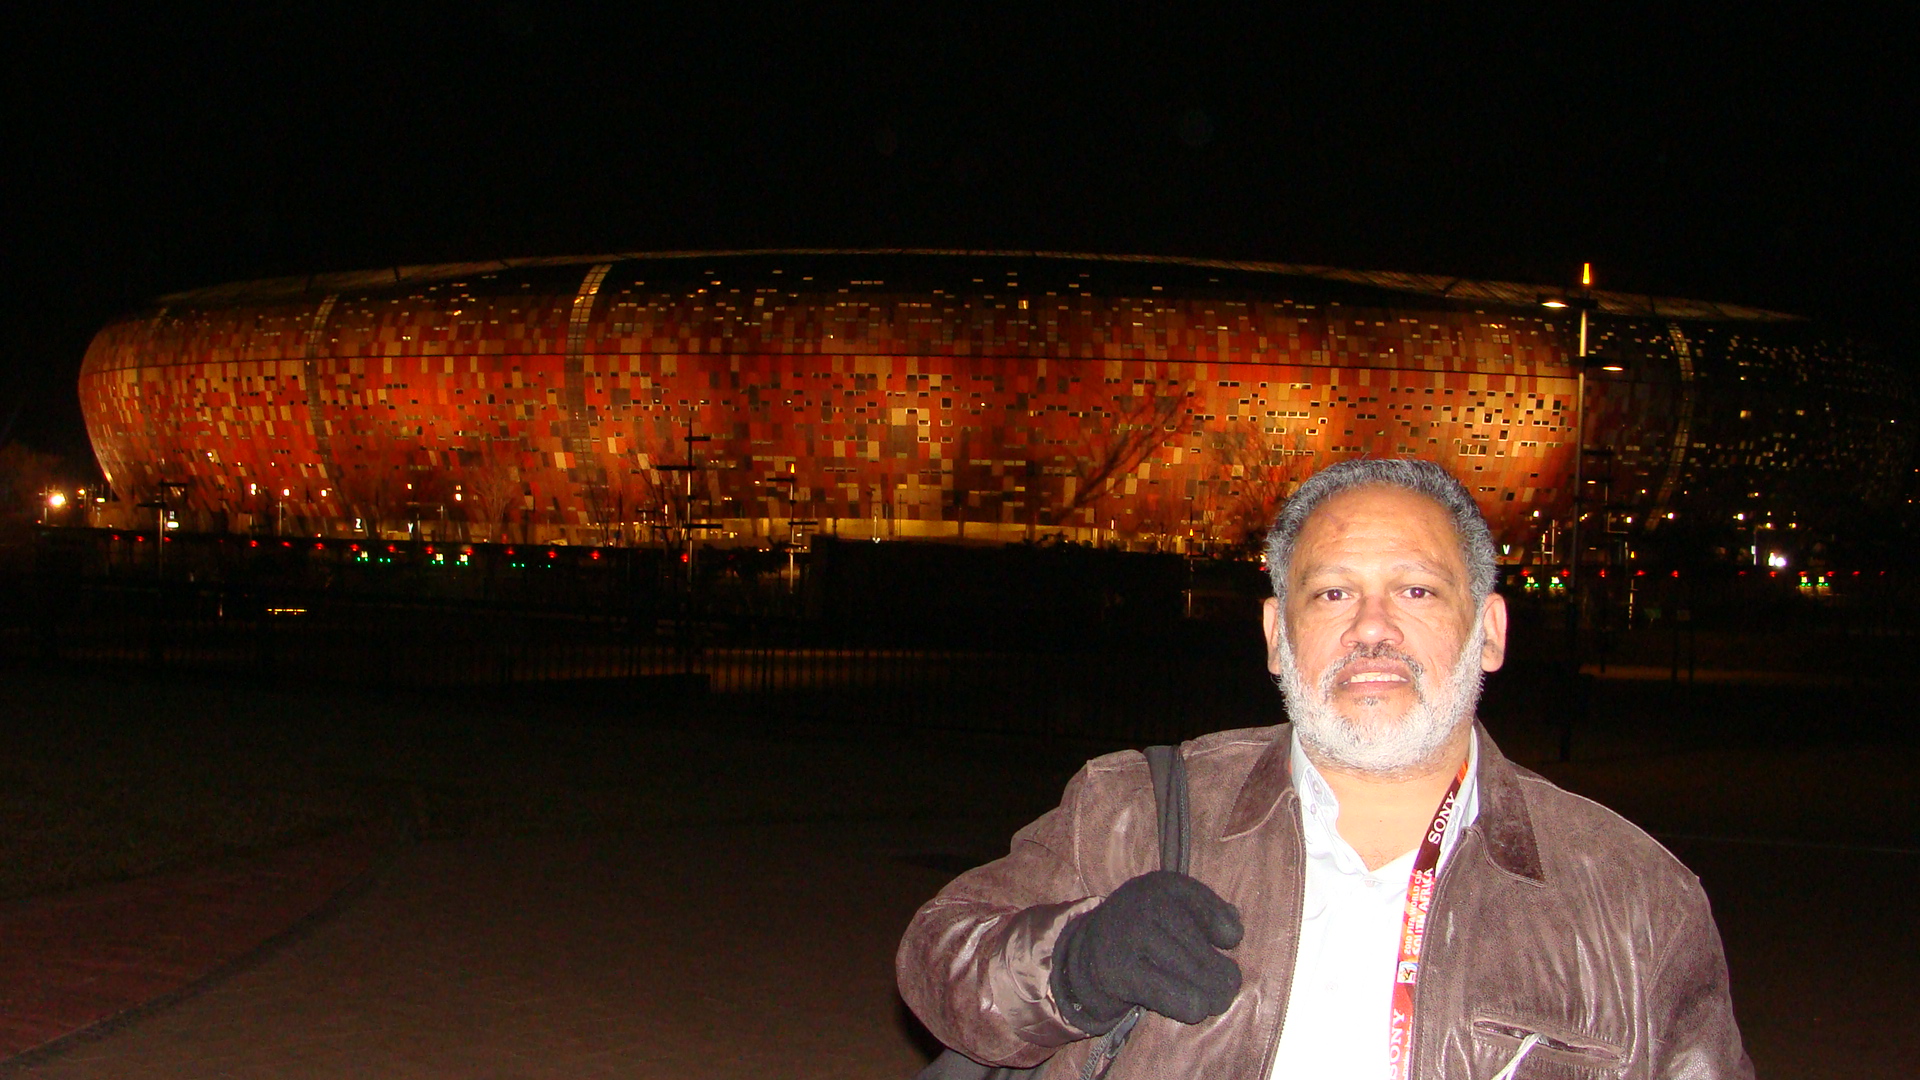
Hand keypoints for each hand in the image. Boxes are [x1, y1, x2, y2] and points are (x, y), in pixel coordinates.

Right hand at [1049, 870, 1243, 1032]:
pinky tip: (1193, 1008)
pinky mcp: (1117, 971)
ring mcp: (1128, 936)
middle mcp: (1144, 903)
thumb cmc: (1148, 929)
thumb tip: (1232, 931)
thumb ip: (1209, 911)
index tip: (1229, 942)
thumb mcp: (1176, 907)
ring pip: (1190, 975)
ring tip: (1215, 1001)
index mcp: (1163, 884)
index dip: (1226, 930)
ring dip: (1210, 996)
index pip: (1207, 907)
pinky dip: (1187, 1006)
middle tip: (1227, 989)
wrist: (1091, 949)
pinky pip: (1168, 996)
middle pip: (1201, 949)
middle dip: (1222, 976)